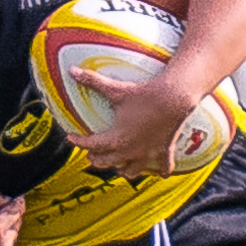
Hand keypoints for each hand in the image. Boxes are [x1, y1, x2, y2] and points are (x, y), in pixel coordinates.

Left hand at [66, 69, 193, 178]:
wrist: (174, 97)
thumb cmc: (143, 94)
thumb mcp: (116, 89)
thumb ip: (92, 81)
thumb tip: (72, 70)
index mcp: (116, 138)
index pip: (91, 144)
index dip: (78, 141)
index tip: (70, 137)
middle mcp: (130, 151)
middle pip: (107, 161)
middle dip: (96, 158)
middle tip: (91, 153)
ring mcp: (148, 154)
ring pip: (131, 171)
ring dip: (122, 169)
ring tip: (118, 164)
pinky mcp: (165, 151)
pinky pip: (164, 167)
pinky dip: (161, 171)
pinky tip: (160, 174)